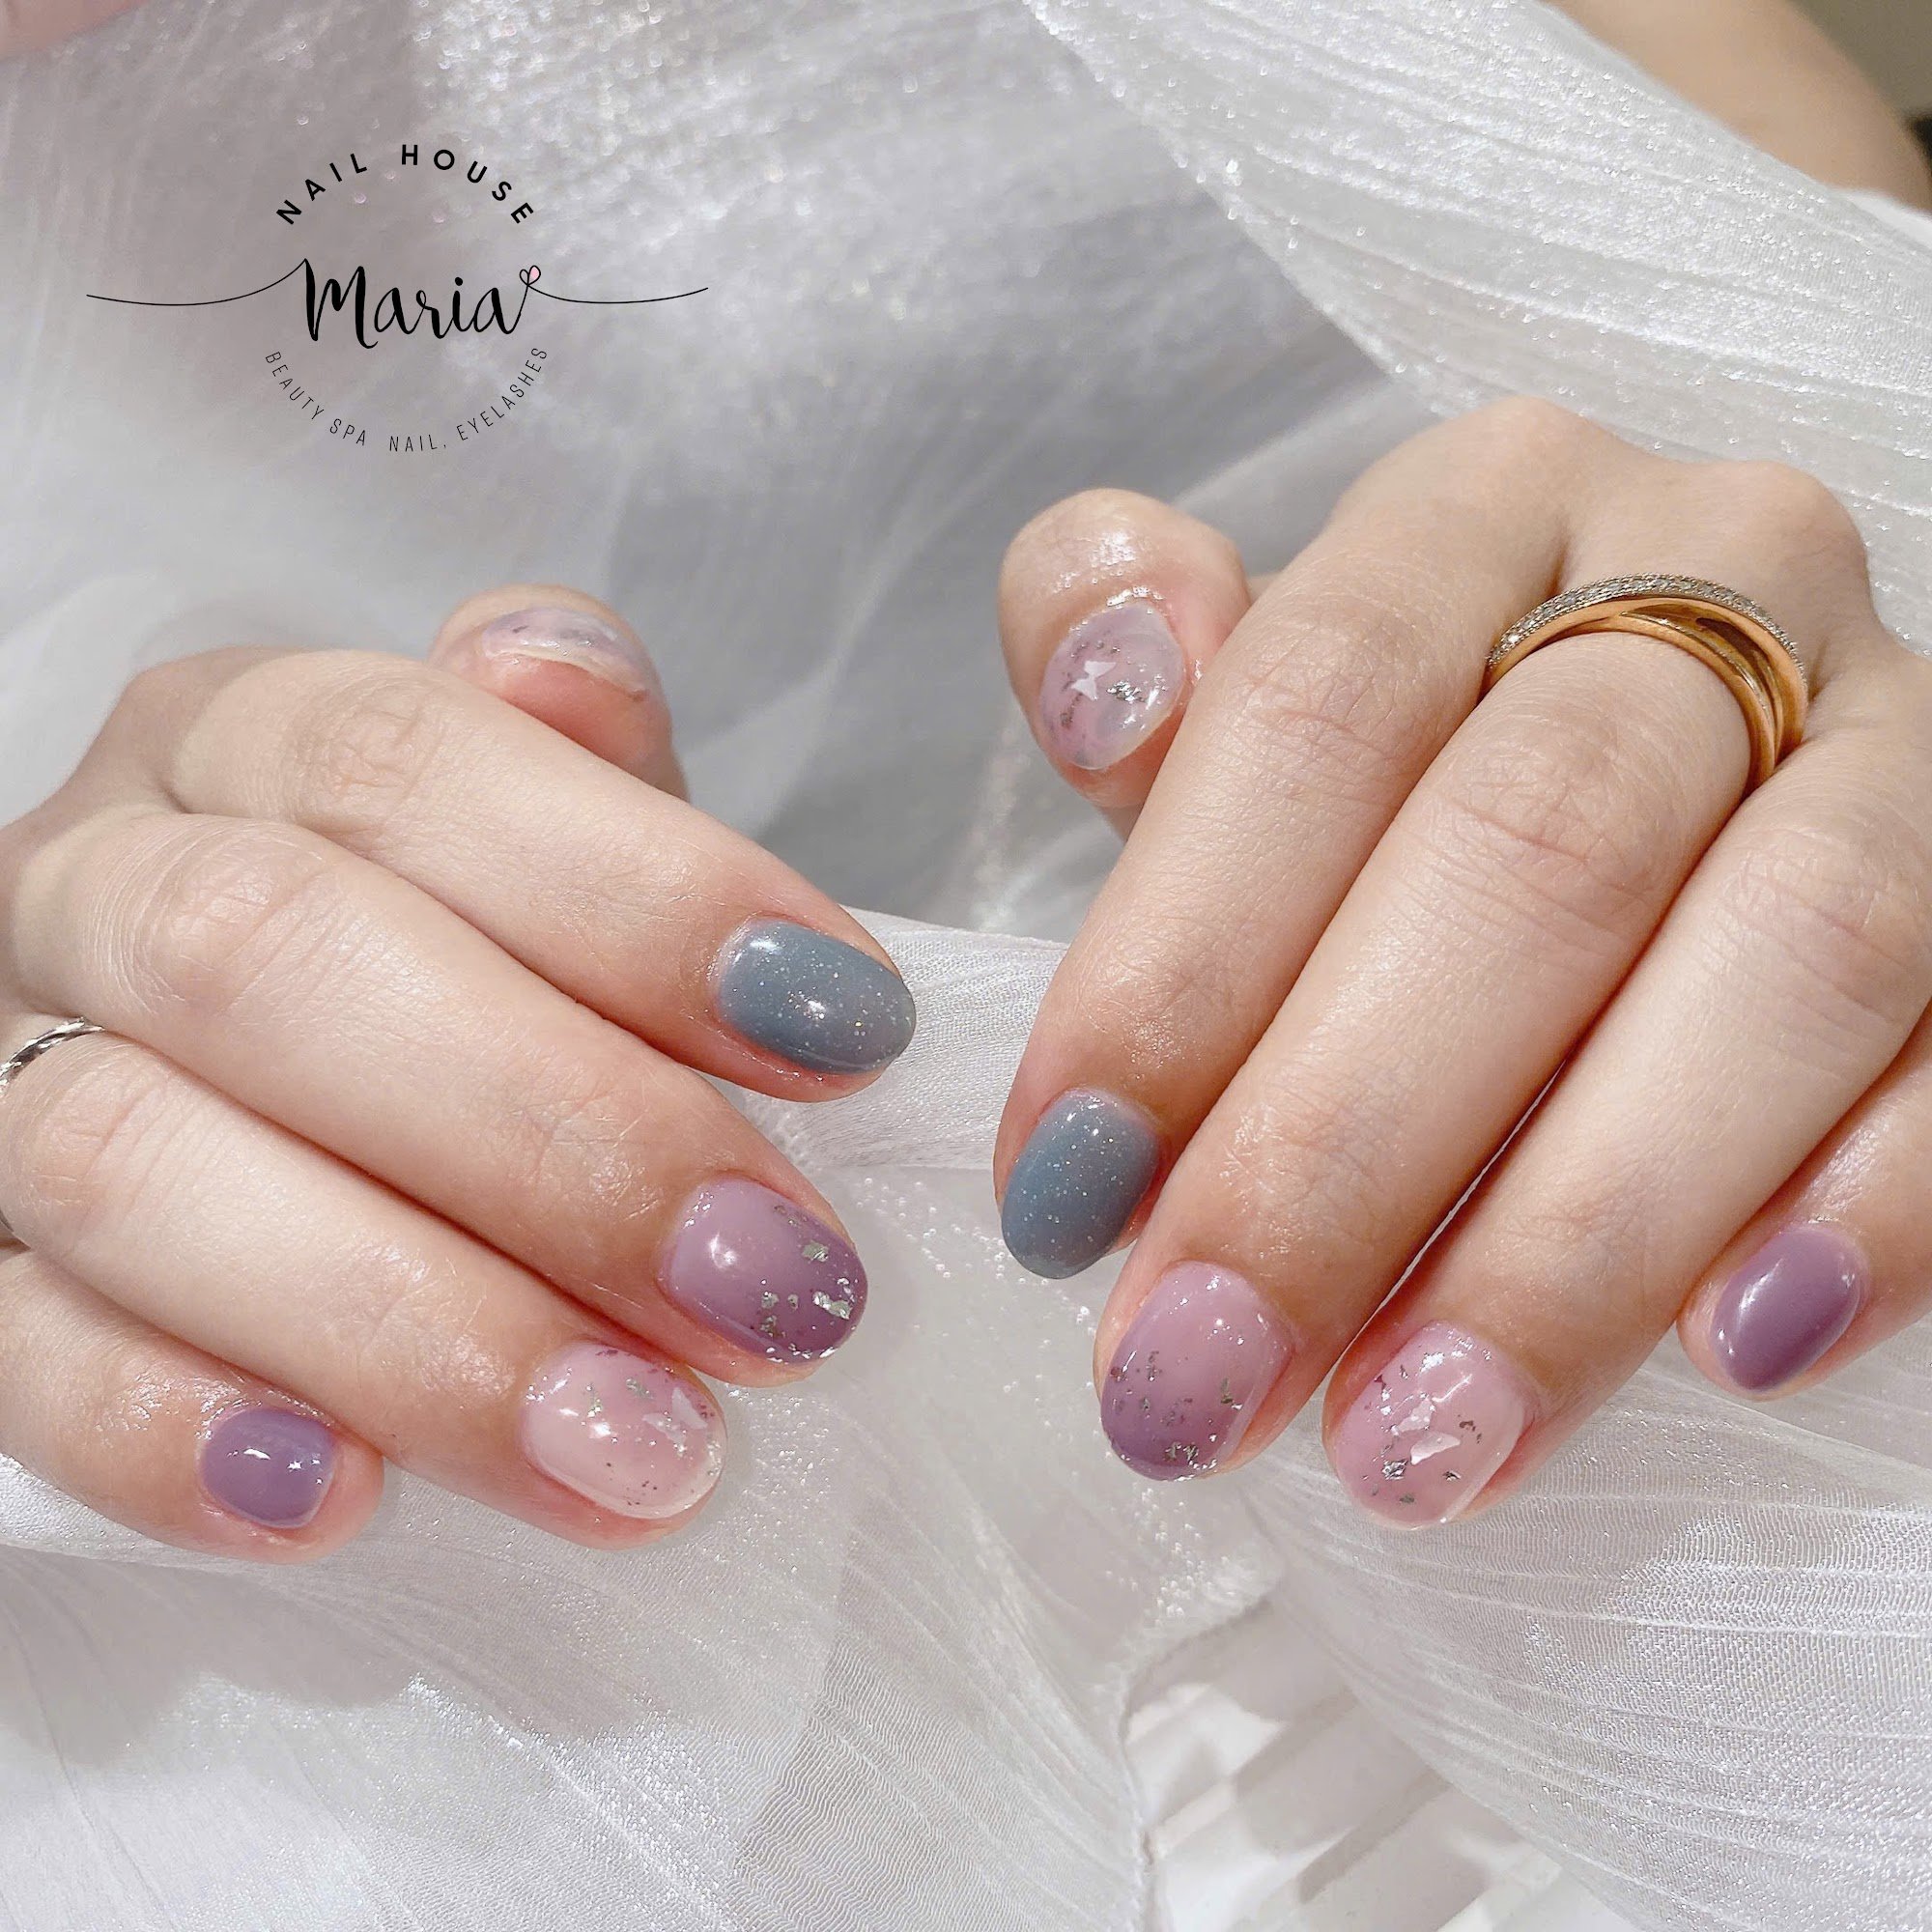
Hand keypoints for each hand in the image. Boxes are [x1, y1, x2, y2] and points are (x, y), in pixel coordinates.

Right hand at [0, 588, 912, 1557]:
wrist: (273, 1088)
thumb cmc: (462, 957)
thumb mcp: (540, 848)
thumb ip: (575, 775)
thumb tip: (563, 666)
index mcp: (244, 737)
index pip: (403, 758)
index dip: (635, 894)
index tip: (845, 1033)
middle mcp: (94, 882)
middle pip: (268, 958)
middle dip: (557, 1138)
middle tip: (776, 1289)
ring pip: (138, 1166)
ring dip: (416, 1322)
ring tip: (641, 1450)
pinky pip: (12, 1356)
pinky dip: (173, 1433)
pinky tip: (344, 1501)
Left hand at [994, 398, 1931, 1522]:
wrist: (1657, 768)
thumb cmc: (1385, 777)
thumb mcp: (1237, 706)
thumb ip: (1134, 658)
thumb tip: (1110, 687)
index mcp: (1482, 509)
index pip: (1315, 702)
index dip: (1178, 959)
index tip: (1063, 1198)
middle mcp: (1717, 572)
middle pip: (1539, 844)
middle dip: (1347, 1141)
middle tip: (1201, 1376)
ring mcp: (1899, 737)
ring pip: (1788, 954)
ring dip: (1585, 1227)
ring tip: (1419, 1437)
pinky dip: (1874, 1204)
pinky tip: (1734, 1351)